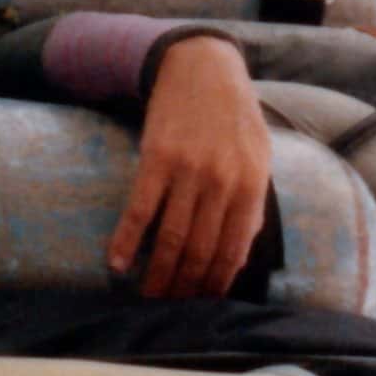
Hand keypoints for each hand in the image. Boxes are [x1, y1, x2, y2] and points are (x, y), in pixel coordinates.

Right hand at [108, 35, 271, 298]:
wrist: (203, 67)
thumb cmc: (234, 117)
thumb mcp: (259, 156)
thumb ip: (253, 202)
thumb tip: (241, 250)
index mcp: (250, 185)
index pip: (233, 250)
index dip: (217, 283)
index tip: (204, 304)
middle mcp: (221, 182)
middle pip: (200, 250)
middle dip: (185, 287)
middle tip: (172, 308)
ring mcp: (188, 171)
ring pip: (170, 238)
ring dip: (157, 274)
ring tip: (147, 296)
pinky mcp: (156, 158)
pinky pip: (139, 209)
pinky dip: (126, 240)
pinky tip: (116, 264)